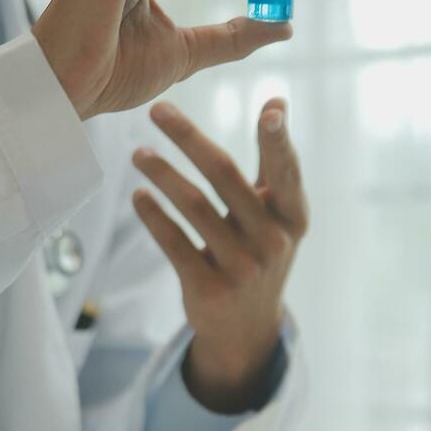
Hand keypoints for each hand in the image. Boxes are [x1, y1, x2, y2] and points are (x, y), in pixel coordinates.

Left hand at [131, 100, 307, 413]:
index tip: (270, 109)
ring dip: (161, 174)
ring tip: (138, 154)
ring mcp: (241, 268)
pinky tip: (139, 196)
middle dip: (189, 138)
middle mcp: (272, 241)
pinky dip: (153, 215)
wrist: (245, 328)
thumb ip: (274, 164)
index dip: (278, 140)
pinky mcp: (208, 288)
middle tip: (157, 110)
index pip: (286, 172)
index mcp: (293, 218)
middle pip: (226, 177)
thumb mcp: (277, 217)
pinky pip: (173, 242)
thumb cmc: (259, 253)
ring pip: (194, 206)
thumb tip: (276, 102)